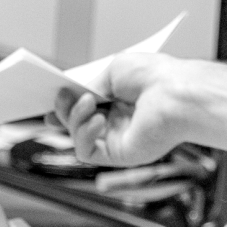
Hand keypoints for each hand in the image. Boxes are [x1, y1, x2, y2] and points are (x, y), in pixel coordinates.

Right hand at [52, 52, 200, 166]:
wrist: (177, 92)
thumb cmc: (155, 77)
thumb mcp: (114, 70)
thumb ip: (91, 85)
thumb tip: (74, 95)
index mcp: (120, 102)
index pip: (86, 109)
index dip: (66, 107)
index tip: (50, 101)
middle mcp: (119, 123)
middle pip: (77, 124)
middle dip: (64, 111)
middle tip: (62, 96)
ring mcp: (118, 140)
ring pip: (78, 138)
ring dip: (74, 118)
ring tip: (88, 102)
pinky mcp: (119, 155)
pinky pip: (88, 151)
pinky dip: (84, 135)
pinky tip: (98, 120)